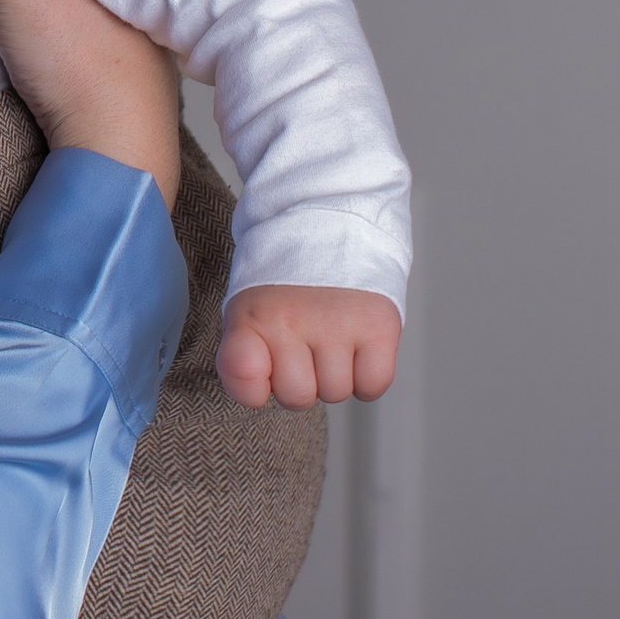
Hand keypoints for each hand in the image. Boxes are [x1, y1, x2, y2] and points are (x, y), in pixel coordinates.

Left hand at [216, 284, 400, 409]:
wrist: (329, 221)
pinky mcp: (378, 325)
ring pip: (337, 393)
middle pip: (297, 398)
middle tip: (304, 342)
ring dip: (336, 374)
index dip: (252, 387)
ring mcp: (337, 323)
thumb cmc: (285, 280)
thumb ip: (242, 356)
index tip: (261, 368)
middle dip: (302, 380)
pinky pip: (372, 385)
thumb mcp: (248, 307)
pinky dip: (367, 375)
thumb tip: (255, 394)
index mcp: (251, 314)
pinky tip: (358, 344)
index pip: (241, 375)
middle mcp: (291, 319)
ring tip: (331, 334)